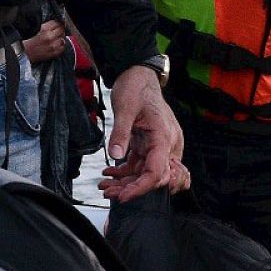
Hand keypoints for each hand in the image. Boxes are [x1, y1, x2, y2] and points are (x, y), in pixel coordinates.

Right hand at [22, 20, 67, 64]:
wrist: (25, 52)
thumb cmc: (29, 41)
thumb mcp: (37, 28)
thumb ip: (47, 25)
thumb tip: (55, 23)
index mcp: (44, 29)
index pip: (57, 23)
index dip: (58, 23)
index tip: (58, 23)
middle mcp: (50, 37)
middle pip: (61, 30)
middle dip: (60, 29)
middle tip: (57, 30)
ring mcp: (53, 46)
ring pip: (63, 38)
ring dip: (60, 37)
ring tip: (56, 37)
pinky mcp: (54, 53)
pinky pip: (62, 47)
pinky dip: (61, 45)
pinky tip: (56, 44)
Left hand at [98, 66, 182, 201]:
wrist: (138, 75)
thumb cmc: (136, 88)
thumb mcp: (126, 108)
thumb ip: (121, 132)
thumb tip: (116, 156)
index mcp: (165, 137)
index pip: (158, 172)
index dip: (141, 187)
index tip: (123, 196)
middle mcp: (166, 145)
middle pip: (153, 177)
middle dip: (131, 188)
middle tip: (108, 192)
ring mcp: (159, 146)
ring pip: (145, 173)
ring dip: (126, 183)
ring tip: (104, 186)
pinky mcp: (149, 146)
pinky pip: (140, 165)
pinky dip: (125, 172)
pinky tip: (109, 173)